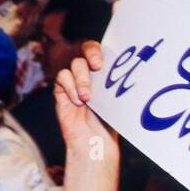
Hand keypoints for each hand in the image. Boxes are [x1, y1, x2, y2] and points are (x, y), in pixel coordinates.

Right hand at [53, 42, 115, 160]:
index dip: (101, 50)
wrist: (95, 141)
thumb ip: (116, 84)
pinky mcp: (62, 89)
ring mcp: (75, 79)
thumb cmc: (110, 122)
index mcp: (107, 71)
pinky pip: (62, 78)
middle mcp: (90, 72)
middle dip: (92, 54)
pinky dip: (70, 88)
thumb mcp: (118, 100)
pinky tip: (77, 101)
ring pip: (74, 64)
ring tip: (87, 98)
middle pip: (86, 49)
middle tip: (97, 66)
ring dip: (82, 79)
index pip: (103, 50)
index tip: (105, 61)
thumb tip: (127, 71)